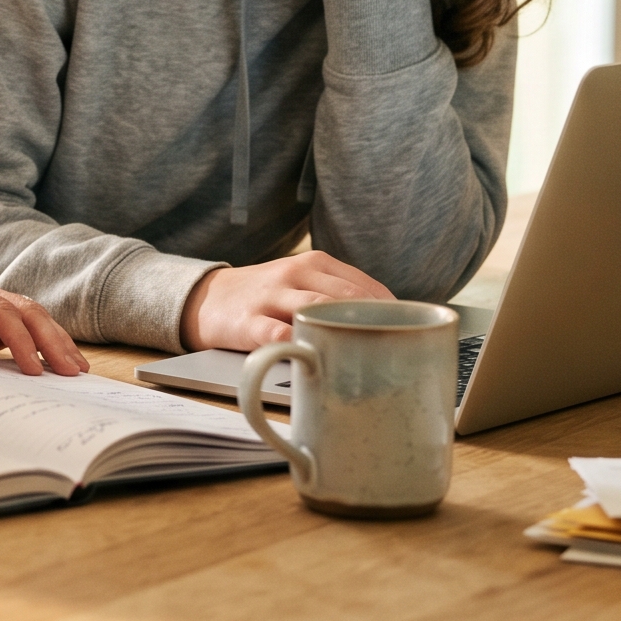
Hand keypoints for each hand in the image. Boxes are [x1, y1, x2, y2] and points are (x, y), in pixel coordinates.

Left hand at [0, 272, 85, 375]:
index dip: (18, 337)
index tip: (32, 367)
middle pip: (24, 309)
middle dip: (50, 338)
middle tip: (71, 371)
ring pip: (30, 317)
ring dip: (54, 340)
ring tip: (76, 370)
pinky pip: (22, 331)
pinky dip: (42, 346)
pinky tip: (58, 364)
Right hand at [179, 251, 393, 351]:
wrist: (207, 298)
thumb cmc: (268, 297)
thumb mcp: (302, 283)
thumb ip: (339, 297)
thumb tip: (392, 326)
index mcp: (314, 264)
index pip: (364, 285)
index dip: (392, 309)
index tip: (413, 333)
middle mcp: (294, 274)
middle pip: (344, 296)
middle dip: (374, 321)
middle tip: (398, 348)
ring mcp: (270, 297)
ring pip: (314, 310)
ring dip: (342, 330)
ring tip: (367, 353)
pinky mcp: (247, 322)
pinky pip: (274, 334)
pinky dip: (296, 345)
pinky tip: (313, 357)